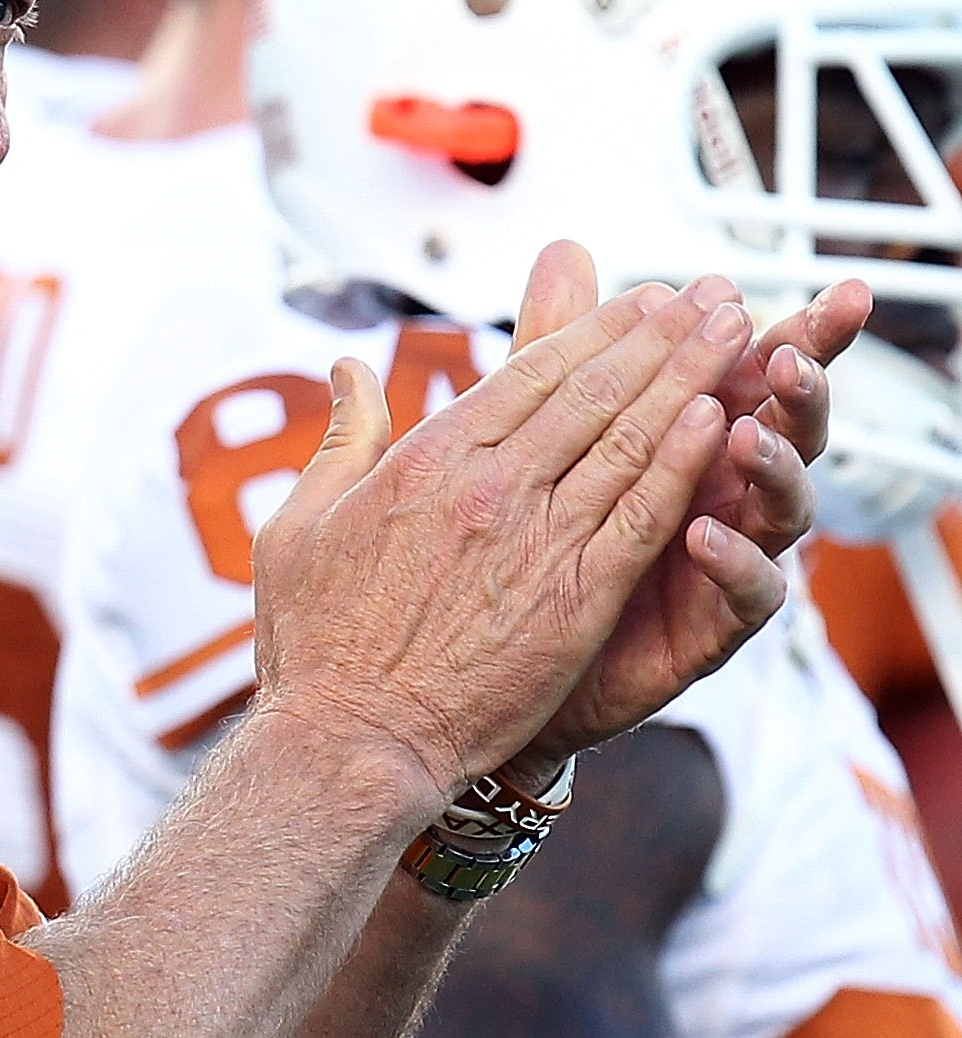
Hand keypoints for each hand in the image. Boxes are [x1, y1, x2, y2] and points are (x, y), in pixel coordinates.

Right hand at [248, 252, 773, 801]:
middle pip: (594, 390)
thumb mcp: (302, 523)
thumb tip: (347, 371)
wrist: (350, 742)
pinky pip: (642, 516)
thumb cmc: (316, 645)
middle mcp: (491, 486)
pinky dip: (683, 463)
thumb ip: (343, 438)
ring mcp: (538, 541)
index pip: (530, 371)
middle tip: (709, 295)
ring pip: (631, 439)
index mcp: (429, 460)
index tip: (640, 300)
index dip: (595, 328)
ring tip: (735, 334)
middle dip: (661, 335)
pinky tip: (719, 423)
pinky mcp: (576, 600)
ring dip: (691, 378)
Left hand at [508, 244, 868, 759]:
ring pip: (784, 504)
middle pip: (790, 426)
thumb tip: (565, 250)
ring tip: (746, 431)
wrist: (503, 659)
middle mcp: (727, 489)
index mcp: (701, 434)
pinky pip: (748, 592)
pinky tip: (705, 533)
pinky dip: (735, 560)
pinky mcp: (714, 625)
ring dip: (775, 463)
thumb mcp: (544, 432)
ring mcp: (730, 555)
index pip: (759, 369)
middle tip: (792, 353)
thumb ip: (562, 343)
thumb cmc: (539, 543)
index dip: (800, 331)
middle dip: (804, 385)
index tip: (834, 294)